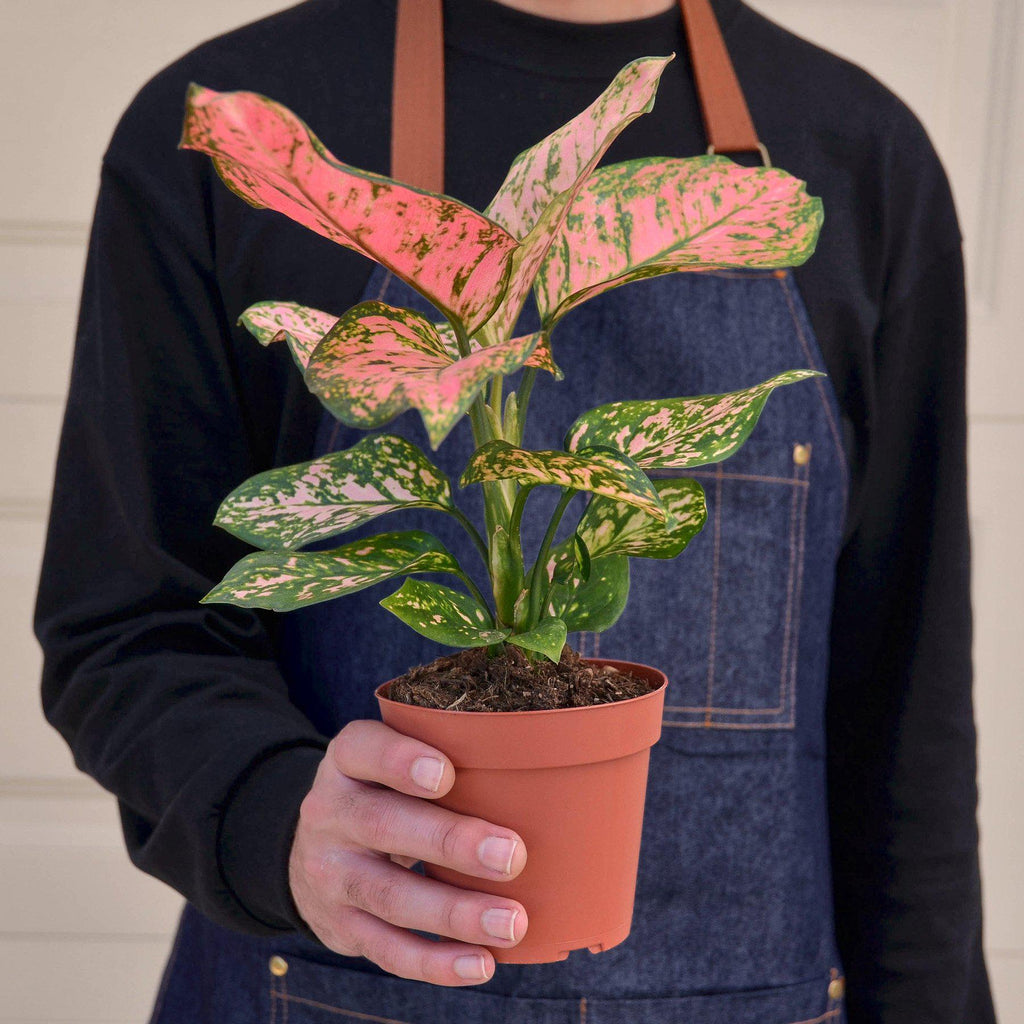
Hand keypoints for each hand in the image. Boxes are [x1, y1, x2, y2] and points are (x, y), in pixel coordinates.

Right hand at [289, 719, 528, 985]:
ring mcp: (330, 875)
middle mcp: (329, 814)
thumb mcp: (392, 761)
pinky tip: (482, 963)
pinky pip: (387, 950)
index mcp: (346, 763)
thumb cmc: (385, 792)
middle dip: (450, 842)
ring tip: (511, 922)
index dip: (399, 760)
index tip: (446, 774)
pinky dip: (436, 962)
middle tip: (511, 854)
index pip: (361, 749)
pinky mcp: (340, 926)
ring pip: (389, 895)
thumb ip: (445, 755)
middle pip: (382, 825)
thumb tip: (541, 767)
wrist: (314, 851)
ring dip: (454, 913)